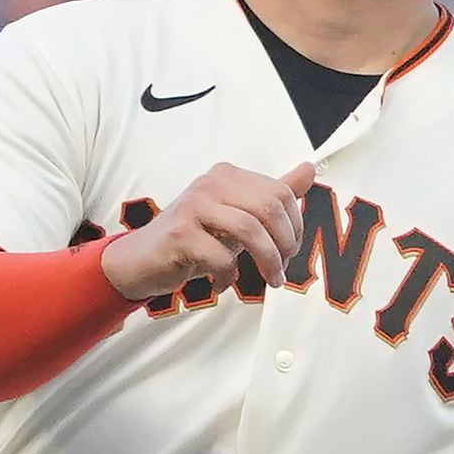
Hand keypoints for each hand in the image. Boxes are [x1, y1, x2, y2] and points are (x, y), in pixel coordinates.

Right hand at [101, 160, 314, 300]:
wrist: (144, 258)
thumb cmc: (196, 238)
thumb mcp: (239, 215)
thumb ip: (273, 194)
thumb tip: (309, 169)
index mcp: (228, 176)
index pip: (280, 193)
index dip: (295, 227)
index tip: (290, 251)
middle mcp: (210, 183)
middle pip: (269, 208)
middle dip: (285, 245)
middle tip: (281, 269)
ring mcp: (193, 206)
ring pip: (250, 230)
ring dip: (267, 262)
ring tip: (269, 280)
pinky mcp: (179, 233)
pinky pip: (221, 256)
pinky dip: (228, 276)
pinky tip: (222, 283)